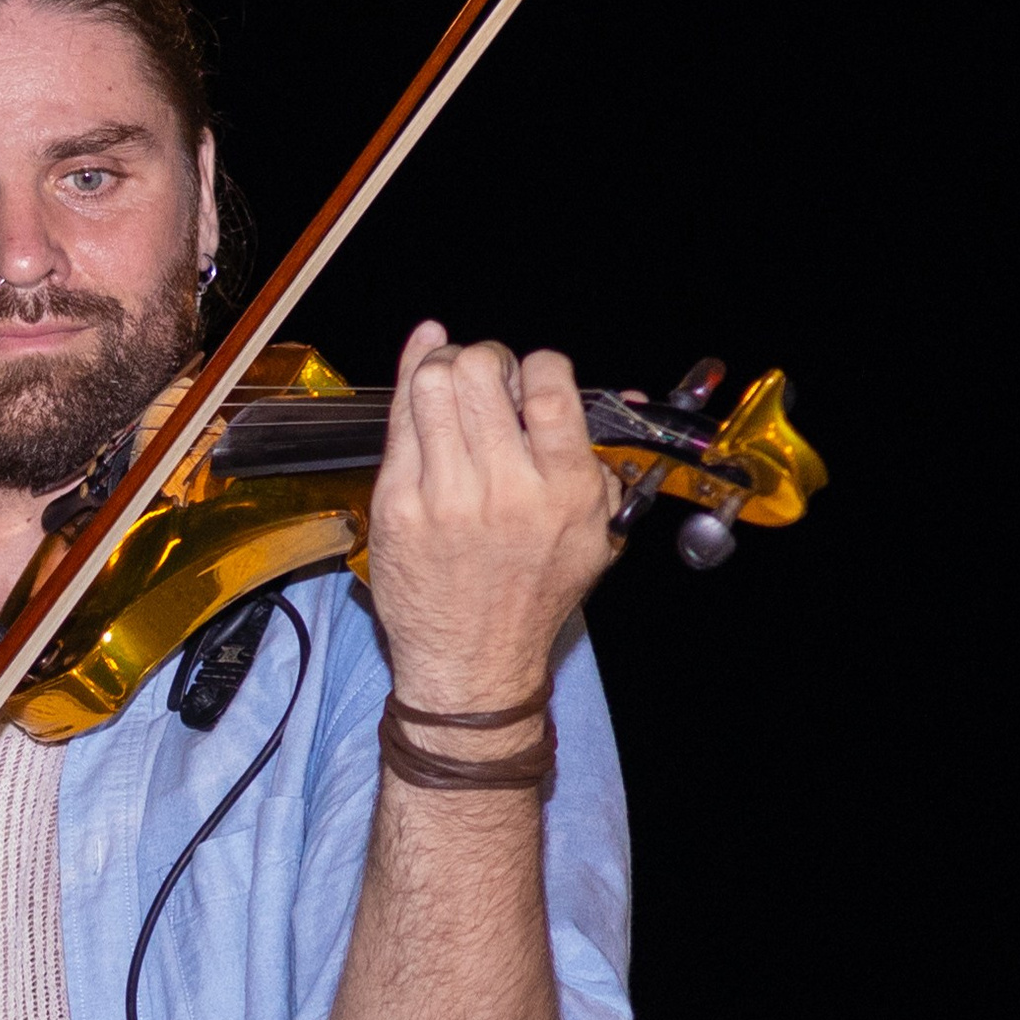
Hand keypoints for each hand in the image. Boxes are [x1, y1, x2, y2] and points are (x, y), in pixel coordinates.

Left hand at [363, 321, 622, 712]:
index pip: (548, 386)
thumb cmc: (535, 595)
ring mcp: (444, 497)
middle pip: (479, 372)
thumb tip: (622, 396)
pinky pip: (397, 425)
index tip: (530, 376)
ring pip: (431, 387)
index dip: (536, 363)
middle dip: (483, 358)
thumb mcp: (595, 535)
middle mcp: (505, 489)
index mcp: (564, 490)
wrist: (472, 661)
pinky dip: (408, 388)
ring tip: (451, 383)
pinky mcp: (397, 506)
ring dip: (440, 368)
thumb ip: (601, 464)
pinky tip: (418, 378)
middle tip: (485, 378)